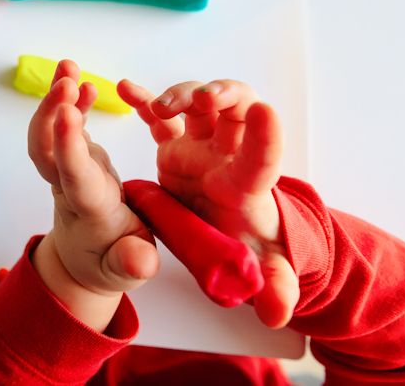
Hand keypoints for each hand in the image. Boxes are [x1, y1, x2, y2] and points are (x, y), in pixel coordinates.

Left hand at [29, 60, 158, 330]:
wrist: (85, 262)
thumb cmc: (112, 265)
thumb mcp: (129, 270)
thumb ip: (134, 263)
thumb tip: (141, 261)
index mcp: (90, 210)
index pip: (73, 175)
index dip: (67, 144)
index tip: (65, 112)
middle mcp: (71, 185)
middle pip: (46, 149)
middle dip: (50, 113)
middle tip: (64, 81)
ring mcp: (69, 170)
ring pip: (49, 133)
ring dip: (56, 99)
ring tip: (67, 66)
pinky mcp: (74, 159)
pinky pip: (65, 128)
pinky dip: (71, 102)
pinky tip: (80, 81)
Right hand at [117, 79, 298, 327]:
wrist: (229, 227)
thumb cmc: (247, 243)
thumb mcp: (262, 270)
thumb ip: (274, 288)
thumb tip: (278, 314)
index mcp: (246, 186)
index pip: (262, 160)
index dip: (266, 137)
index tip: (265, 113)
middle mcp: (226, 157)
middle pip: (235, 109)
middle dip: (223, 95)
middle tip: (204, 99)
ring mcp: (199, 147)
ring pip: (197, 104)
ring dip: (182, 94)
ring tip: (159, 107)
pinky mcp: (174, 146)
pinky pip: (158, 117)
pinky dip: (144, 100)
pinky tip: (126, 89)